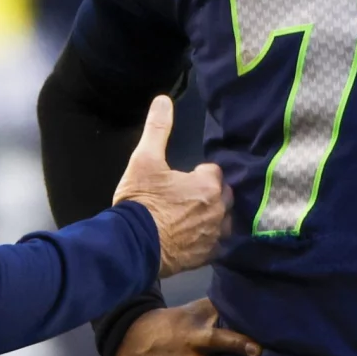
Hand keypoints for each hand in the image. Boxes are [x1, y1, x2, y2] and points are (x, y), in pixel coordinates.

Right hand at [113, 96, 230, 276]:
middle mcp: (218, 210)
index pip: (213, 171)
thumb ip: (157, 129)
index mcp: (208, 185)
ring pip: (223, 221)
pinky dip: (208, 240)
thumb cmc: (141, 200)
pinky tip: (193, 238)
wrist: (132, 245)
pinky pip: (216, 244)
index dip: (198, 174)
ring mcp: (214, 235)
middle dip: (210, 194)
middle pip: (223, 195)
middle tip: (185, 197)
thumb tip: (163, 99)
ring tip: (192, 218)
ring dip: (212, 217)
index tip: (181, 179)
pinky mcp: (207, 256)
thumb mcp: (144, 159)